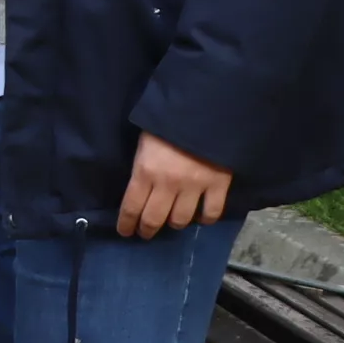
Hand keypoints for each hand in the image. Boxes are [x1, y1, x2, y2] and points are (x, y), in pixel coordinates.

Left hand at [117, 132, 233, 238]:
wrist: (205, 110)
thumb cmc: (167, 122)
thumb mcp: (145, 143)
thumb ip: (143, 168)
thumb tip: (140, 189)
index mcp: (145, 171)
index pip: (131, 207)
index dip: (126, 224)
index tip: (125, 232)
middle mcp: (168, 184)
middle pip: (154, 219)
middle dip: (147, 230)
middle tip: (145, 233)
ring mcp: (194, 187)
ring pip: (181, 219)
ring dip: (174, 224)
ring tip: (172, 222)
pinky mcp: (218, 185)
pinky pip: (211, 212)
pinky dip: (205, 219)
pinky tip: (201, 218)